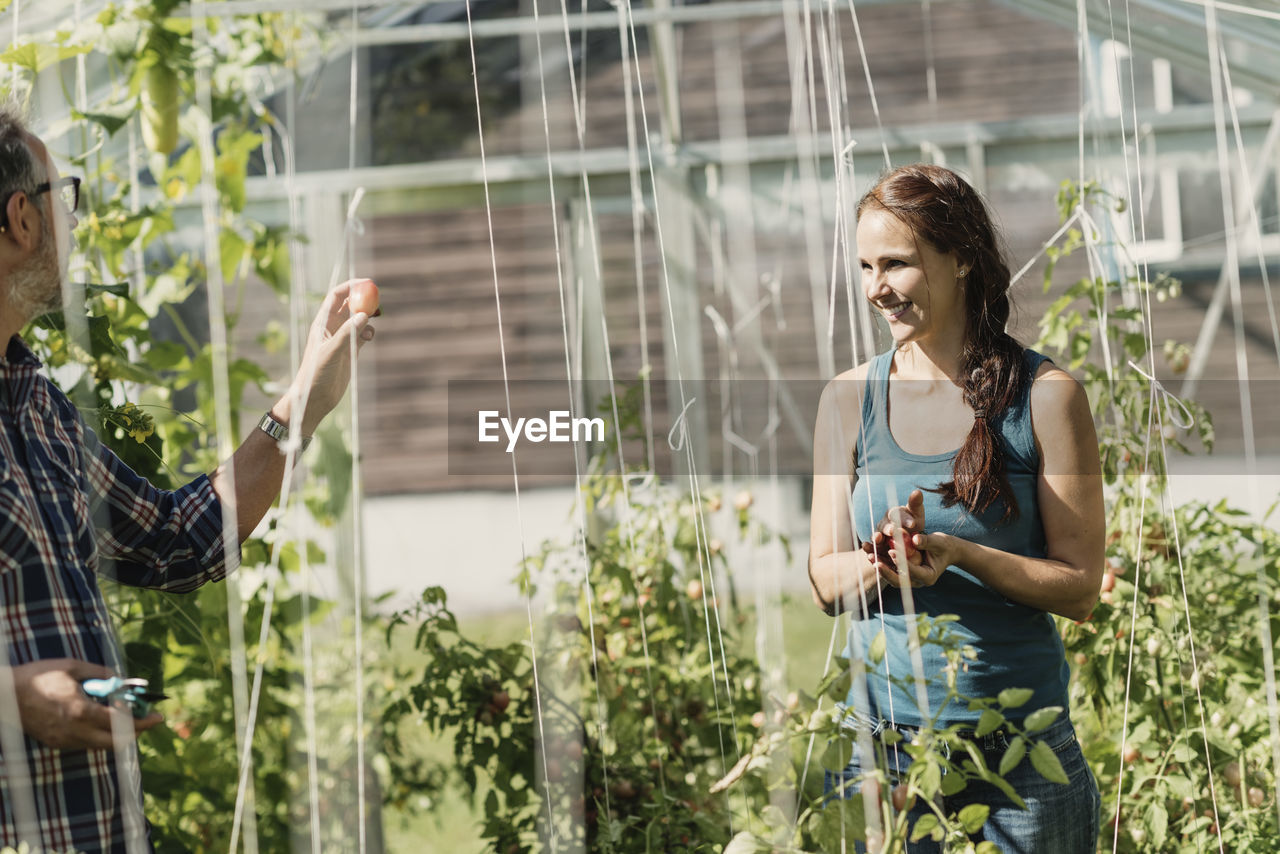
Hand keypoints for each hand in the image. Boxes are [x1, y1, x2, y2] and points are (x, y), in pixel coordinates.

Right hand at [11, 659, 162, 749]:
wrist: (4, 695)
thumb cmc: (38, 676)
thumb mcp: (73, 667)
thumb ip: (101, 674)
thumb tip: (123, 680)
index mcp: (80, 711)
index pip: (121, 722)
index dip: (143, 720)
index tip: (158, 715)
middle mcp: (74, 730)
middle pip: (115, 742)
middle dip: (136, 732)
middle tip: (148, 720)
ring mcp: (63, 740)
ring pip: (100, 745)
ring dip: (118, 734)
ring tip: (129, 717)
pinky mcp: (55, 743)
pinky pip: (85, 743)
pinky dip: (99, 735)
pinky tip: (103, 721)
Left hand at [287, 279, 377, 435]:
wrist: (316, 397)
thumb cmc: (316, 373)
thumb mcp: (332, 351)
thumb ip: (348, 333)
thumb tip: (364, 315)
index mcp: (322, 322)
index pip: (336, 296)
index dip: (351, 286)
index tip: (367, 283)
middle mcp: (332, 328)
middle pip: (349, 304)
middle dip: (363, 299)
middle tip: (377, 298)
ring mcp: (342, 338)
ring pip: (358, 319)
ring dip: (368, 316)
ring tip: (376, 317)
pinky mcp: (350, 350)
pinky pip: (363, 334)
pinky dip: (369, 332)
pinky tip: (370, 337)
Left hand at [870, 489, 943, 588]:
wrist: (945, 551)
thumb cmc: (944, 546)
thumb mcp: (939, 542)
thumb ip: (927, 541)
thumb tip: (915, 539)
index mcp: (928, 576)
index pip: (913, 571)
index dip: (902, 562)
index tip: (892, 551)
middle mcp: (917, 581)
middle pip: (899, 580)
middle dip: (886, 571)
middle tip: (875, 562)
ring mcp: (909, 578)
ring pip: (891, 576)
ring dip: (879, 566)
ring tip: (869, 556)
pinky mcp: (902, 572)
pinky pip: (889, 569)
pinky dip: (880, 561)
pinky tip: (870, 552)